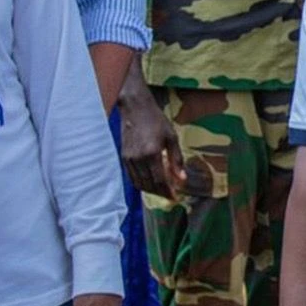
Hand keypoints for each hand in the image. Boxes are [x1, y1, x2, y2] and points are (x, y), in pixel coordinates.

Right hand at [118, 82, 185, 198]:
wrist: (135, 108)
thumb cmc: (156, 120)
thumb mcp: (172, 138)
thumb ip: (177, 160)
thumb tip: (182, 179)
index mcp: (152, 153)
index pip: (159, 181)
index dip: (168, 192)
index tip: (175, 197)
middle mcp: (138, 159)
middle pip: (149, 185)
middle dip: (160, 193)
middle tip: (170, 194)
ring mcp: (129, 159)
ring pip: (139, 184)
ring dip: (151, 190)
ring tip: (161, 189)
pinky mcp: (124, 157)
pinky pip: (132, 177)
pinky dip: (141, 183)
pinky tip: (150, 181)